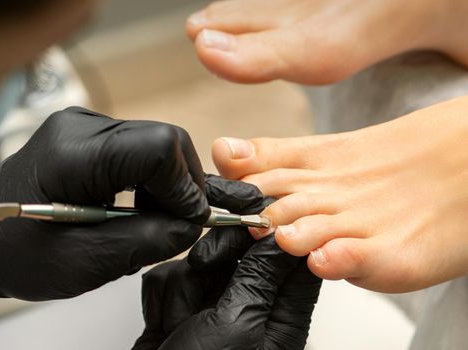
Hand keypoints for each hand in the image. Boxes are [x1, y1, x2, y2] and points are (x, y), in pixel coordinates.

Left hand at [0, 107, 208, 300]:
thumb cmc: (15, 253)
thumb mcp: (82, 263)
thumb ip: (145, 242)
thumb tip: (191, 224)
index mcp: (72, 154)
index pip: (157, 148)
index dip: (184, 187)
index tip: (188, 222)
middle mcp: (81, 126)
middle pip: (165, 140)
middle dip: (181, 185)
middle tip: (175, 224)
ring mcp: (87, 125)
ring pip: (160, 143)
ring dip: (169, 184)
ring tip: (152, 219)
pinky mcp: (93, 134)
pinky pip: (143, 149)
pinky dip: (154, 179)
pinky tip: (139, 205)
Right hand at [133, 238, 320, 349]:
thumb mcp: (238, 325)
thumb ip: (259, 276)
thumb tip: (279, 236)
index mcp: (279, 317)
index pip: (292, 259)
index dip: (274, 232)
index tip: (251, 218)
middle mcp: (251, 308)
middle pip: (242, 252)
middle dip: (216, 256)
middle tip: (204, 267)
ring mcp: (216, 307)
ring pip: (203, 261)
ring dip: (184, 286)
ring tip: (180, 319)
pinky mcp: (186, 306)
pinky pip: (174, 277)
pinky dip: (164, 298)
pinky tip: (165, 324)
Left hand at [211, 97, 467, 291]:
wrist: (465, 167)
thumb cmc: (393, 167)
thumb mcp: (328, 151)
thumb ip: (276, 155)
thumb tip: (224, 148)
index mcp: (314, 165)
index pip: (260, 170)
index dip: (235, 179)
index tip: (219, 185)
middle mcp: (329, 194)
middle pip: (276, 204)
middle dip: (253, 214)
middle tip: (242, 220)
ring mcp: (359, 225)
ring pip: (311, 230)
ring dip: (292, 233)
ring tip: (283, 236)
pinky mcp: (390, 255)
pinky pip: (358, 259)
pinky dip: (340, 259)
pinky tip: (325, 259)